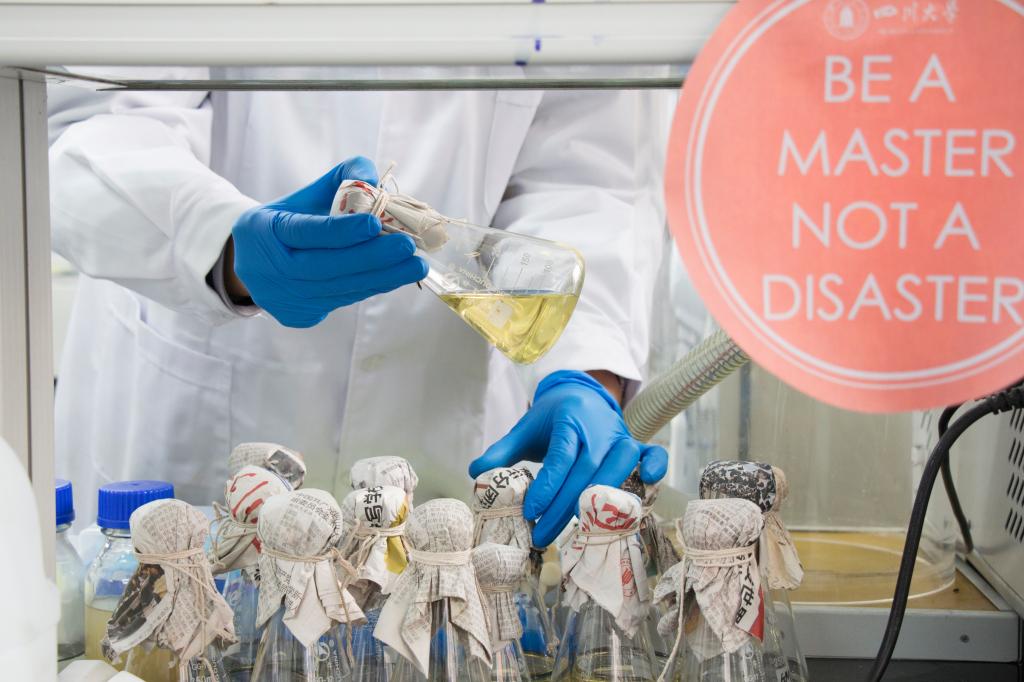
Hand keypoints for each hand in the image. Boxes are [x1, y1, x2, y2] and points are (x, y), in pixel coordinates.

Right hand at [229, 157, 427, 327]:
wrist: (255, 263)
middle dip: (372, 258)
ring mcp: (284, 297)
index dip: (340, 230)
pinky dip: (371, 287)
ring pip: (339, 289)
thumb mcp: (305, 196)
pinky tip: (396, 277)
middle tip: (408, 248)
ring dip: (382, 277)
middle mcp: (271, 269)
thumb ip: (340, 178)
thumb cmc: (289, 221)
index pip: (306, 232)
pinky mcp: (299, 316)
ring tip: (414, 266)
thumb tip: (373, 176)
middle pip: (326, 267)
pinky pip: (342, 300)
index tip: (374, 223)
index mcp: (264, 230)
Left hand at [468, 370, 668, 546]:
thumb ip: (502, 451)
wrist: (582, 393)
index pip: (559, 457)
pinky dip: (656, 468)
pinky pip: (653, 454)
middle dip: (564, 506)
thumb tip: (476, 474)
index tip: (531, 513)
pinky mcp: (636, 444)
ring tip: (577, 529)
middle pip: (585, 471)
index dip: (547, 486)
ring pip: (618, 467)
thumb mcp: (525, 429)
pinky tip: (648, 488)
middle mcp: (598, 429)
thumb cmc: (552, 418)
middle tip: (542, 535)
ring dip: (600, 500)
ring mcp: (620, 436)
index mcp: (568, 421)